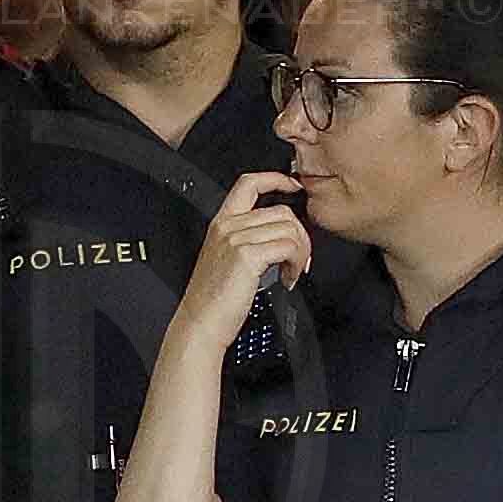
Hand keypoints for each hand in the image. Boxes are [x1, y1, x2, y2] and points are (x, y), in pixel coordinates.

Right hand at [168, 175, 310, 360]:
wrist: (201, 323)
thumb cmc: (215, 298)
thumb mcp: (229, 259)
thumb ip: (251, 239)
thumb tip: (285, 234)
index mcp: (222, 222)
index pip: (249, 183)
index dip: (276, 178)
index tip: (295, 185)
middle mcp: (228, 226)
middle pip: (281, 210)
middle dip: (300, 235)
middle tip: (299, 259)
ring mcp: (236, 239)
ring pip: (289, 228)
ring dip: (300, 252)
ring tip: (291, 272)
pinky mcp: (246, 256)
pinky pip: (288, 247)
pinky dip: (296, 263)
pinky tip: (287, 279)